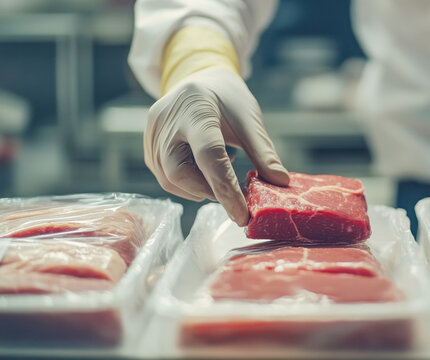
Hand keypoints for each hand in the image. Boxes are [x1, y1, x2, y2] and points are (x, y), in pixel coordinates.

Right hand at [145, 67, 288, 225]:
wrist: (200, 78)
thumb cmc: (228, 99)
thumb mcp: (250, 121)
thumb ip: (264, 153)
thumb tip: (280, 184)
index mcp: (196, 109)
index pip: (209, 155)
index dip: (225, 189)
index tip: (241, 215)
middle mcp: (167, 120)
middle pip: (180, 172)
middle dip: (209, 191)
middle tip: (234, 196)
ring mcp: (153, 132)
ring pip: (169, 179)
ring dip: (198, 190)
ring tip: (220, 181)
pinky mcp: (148, 143)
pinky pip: (164, 175)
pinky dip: (187, 183)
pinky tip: (204, 172)